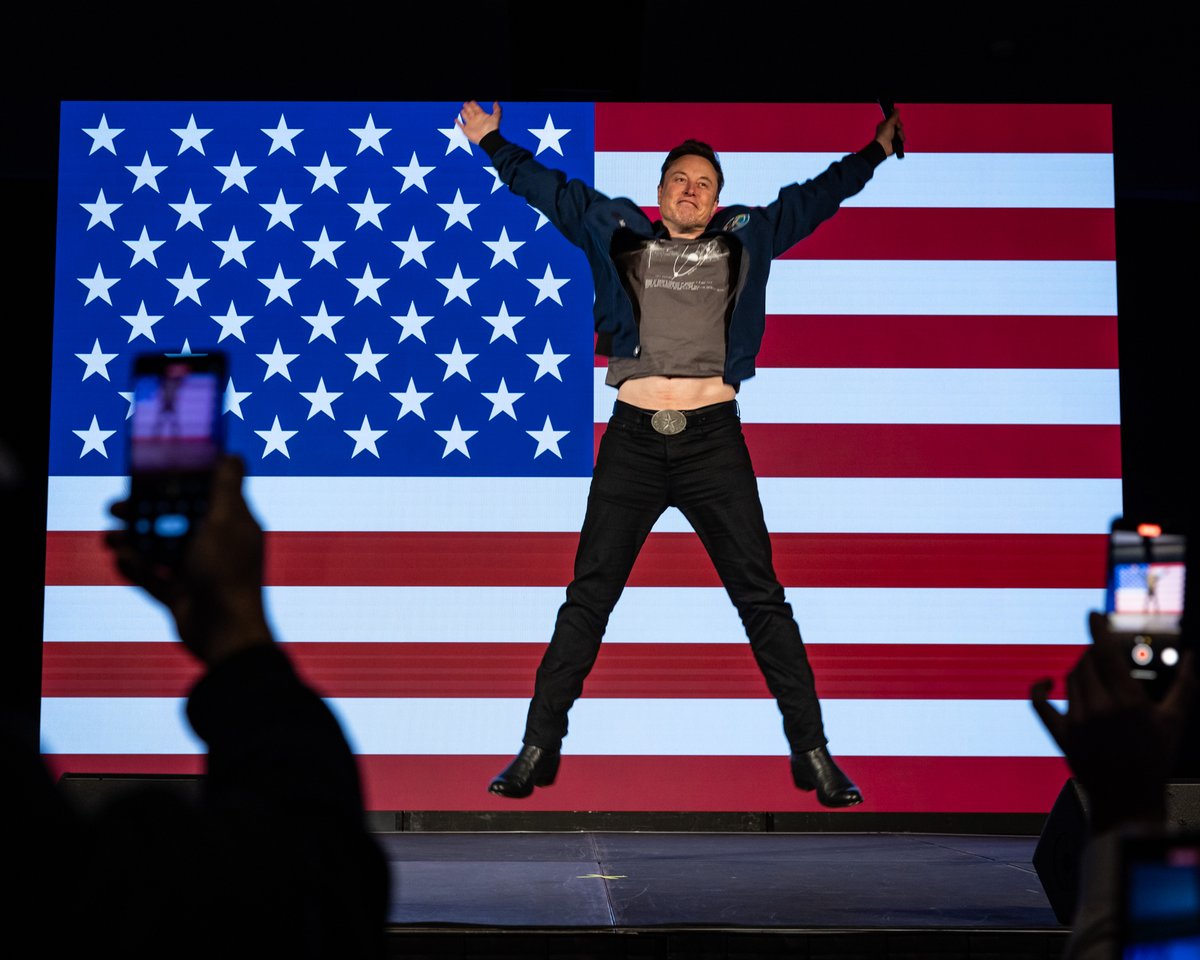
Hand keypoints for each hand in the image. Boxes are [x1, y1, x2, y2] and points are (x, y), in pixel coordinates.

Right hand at [107, 455, 272, 665]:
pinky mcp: (182, 594)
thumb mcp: (227, 521)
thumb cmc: (228, 572)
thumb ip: (226, 488)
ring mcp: (198, 571)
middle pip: (175, 521)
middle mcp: (216, 545)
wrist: (225, 634)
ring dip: (133, 541)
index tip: (148, 473)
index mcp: (232, 524)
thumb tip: (233, 454)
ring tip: (110, 538)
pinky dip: (137, 569)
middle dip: (144, 512)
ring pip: (159, 548)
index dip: (177, 483)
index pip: (203, 494)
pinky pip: (154, 578)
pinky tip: (122, 561)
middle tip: (115, 506)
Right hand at [456, 100, 500, 144]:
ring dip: (464, 113)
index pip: (476, 108)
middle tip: (465, 103)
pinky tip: (456, 119)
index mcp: (482, 116)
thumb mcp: (496, 116)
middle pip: (470, 112)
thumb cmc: (492, 128)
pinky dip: (458, 123)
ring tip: (462, 110)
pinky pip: (461, 126)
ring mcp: (471, 125)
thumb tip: (496, 102)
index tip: (472, 101)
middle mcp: (476, 120)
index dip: (474, 105)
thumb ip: (496, 108)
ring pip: (466, 117)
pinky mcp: (466, 130)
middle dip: (468, 107)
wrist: (488, 138)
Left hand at [875, 109, 903, 156]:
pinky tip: (899, 140)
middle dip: (899, 127)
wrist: (883, 147)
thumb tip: (897, 109)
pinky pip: (901, 138)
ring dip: (901, 134)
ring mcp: (892, 136)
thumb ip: (894, 116)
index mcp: (885, 125)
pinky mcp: (895, 141)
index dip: (897, 121)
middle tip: (897, 129)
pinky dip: (901, 138)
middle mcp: (888, 130)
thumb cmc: (884, 135)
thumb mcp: (889, 123)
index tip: (897, 122)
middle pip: (898, 126)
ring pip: (901, 132)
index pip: (894, 120)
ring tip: (898, 136)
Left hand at [1031, 612, 1195, 833]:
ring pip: (1070, 679)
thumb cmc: (1154, 758)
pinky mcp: (1060, 735)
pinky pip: (1039, 704)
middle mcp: (1099, 708)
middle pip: (1086, 663)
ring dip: (1080, 672)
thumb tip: (1194, 656)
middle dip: (1095, 655)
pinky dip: (1039, 689)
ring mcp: (1077, 722)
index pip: (1105, 653)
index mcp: (1127, 701)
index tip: (1093, 613)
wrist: (1129, 799)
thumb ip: (1185, 685)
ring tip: (1096, 680)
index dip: (1098, 629)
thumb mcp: (1173, 721)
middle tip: (1105, 660)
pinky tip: (1045, 683)